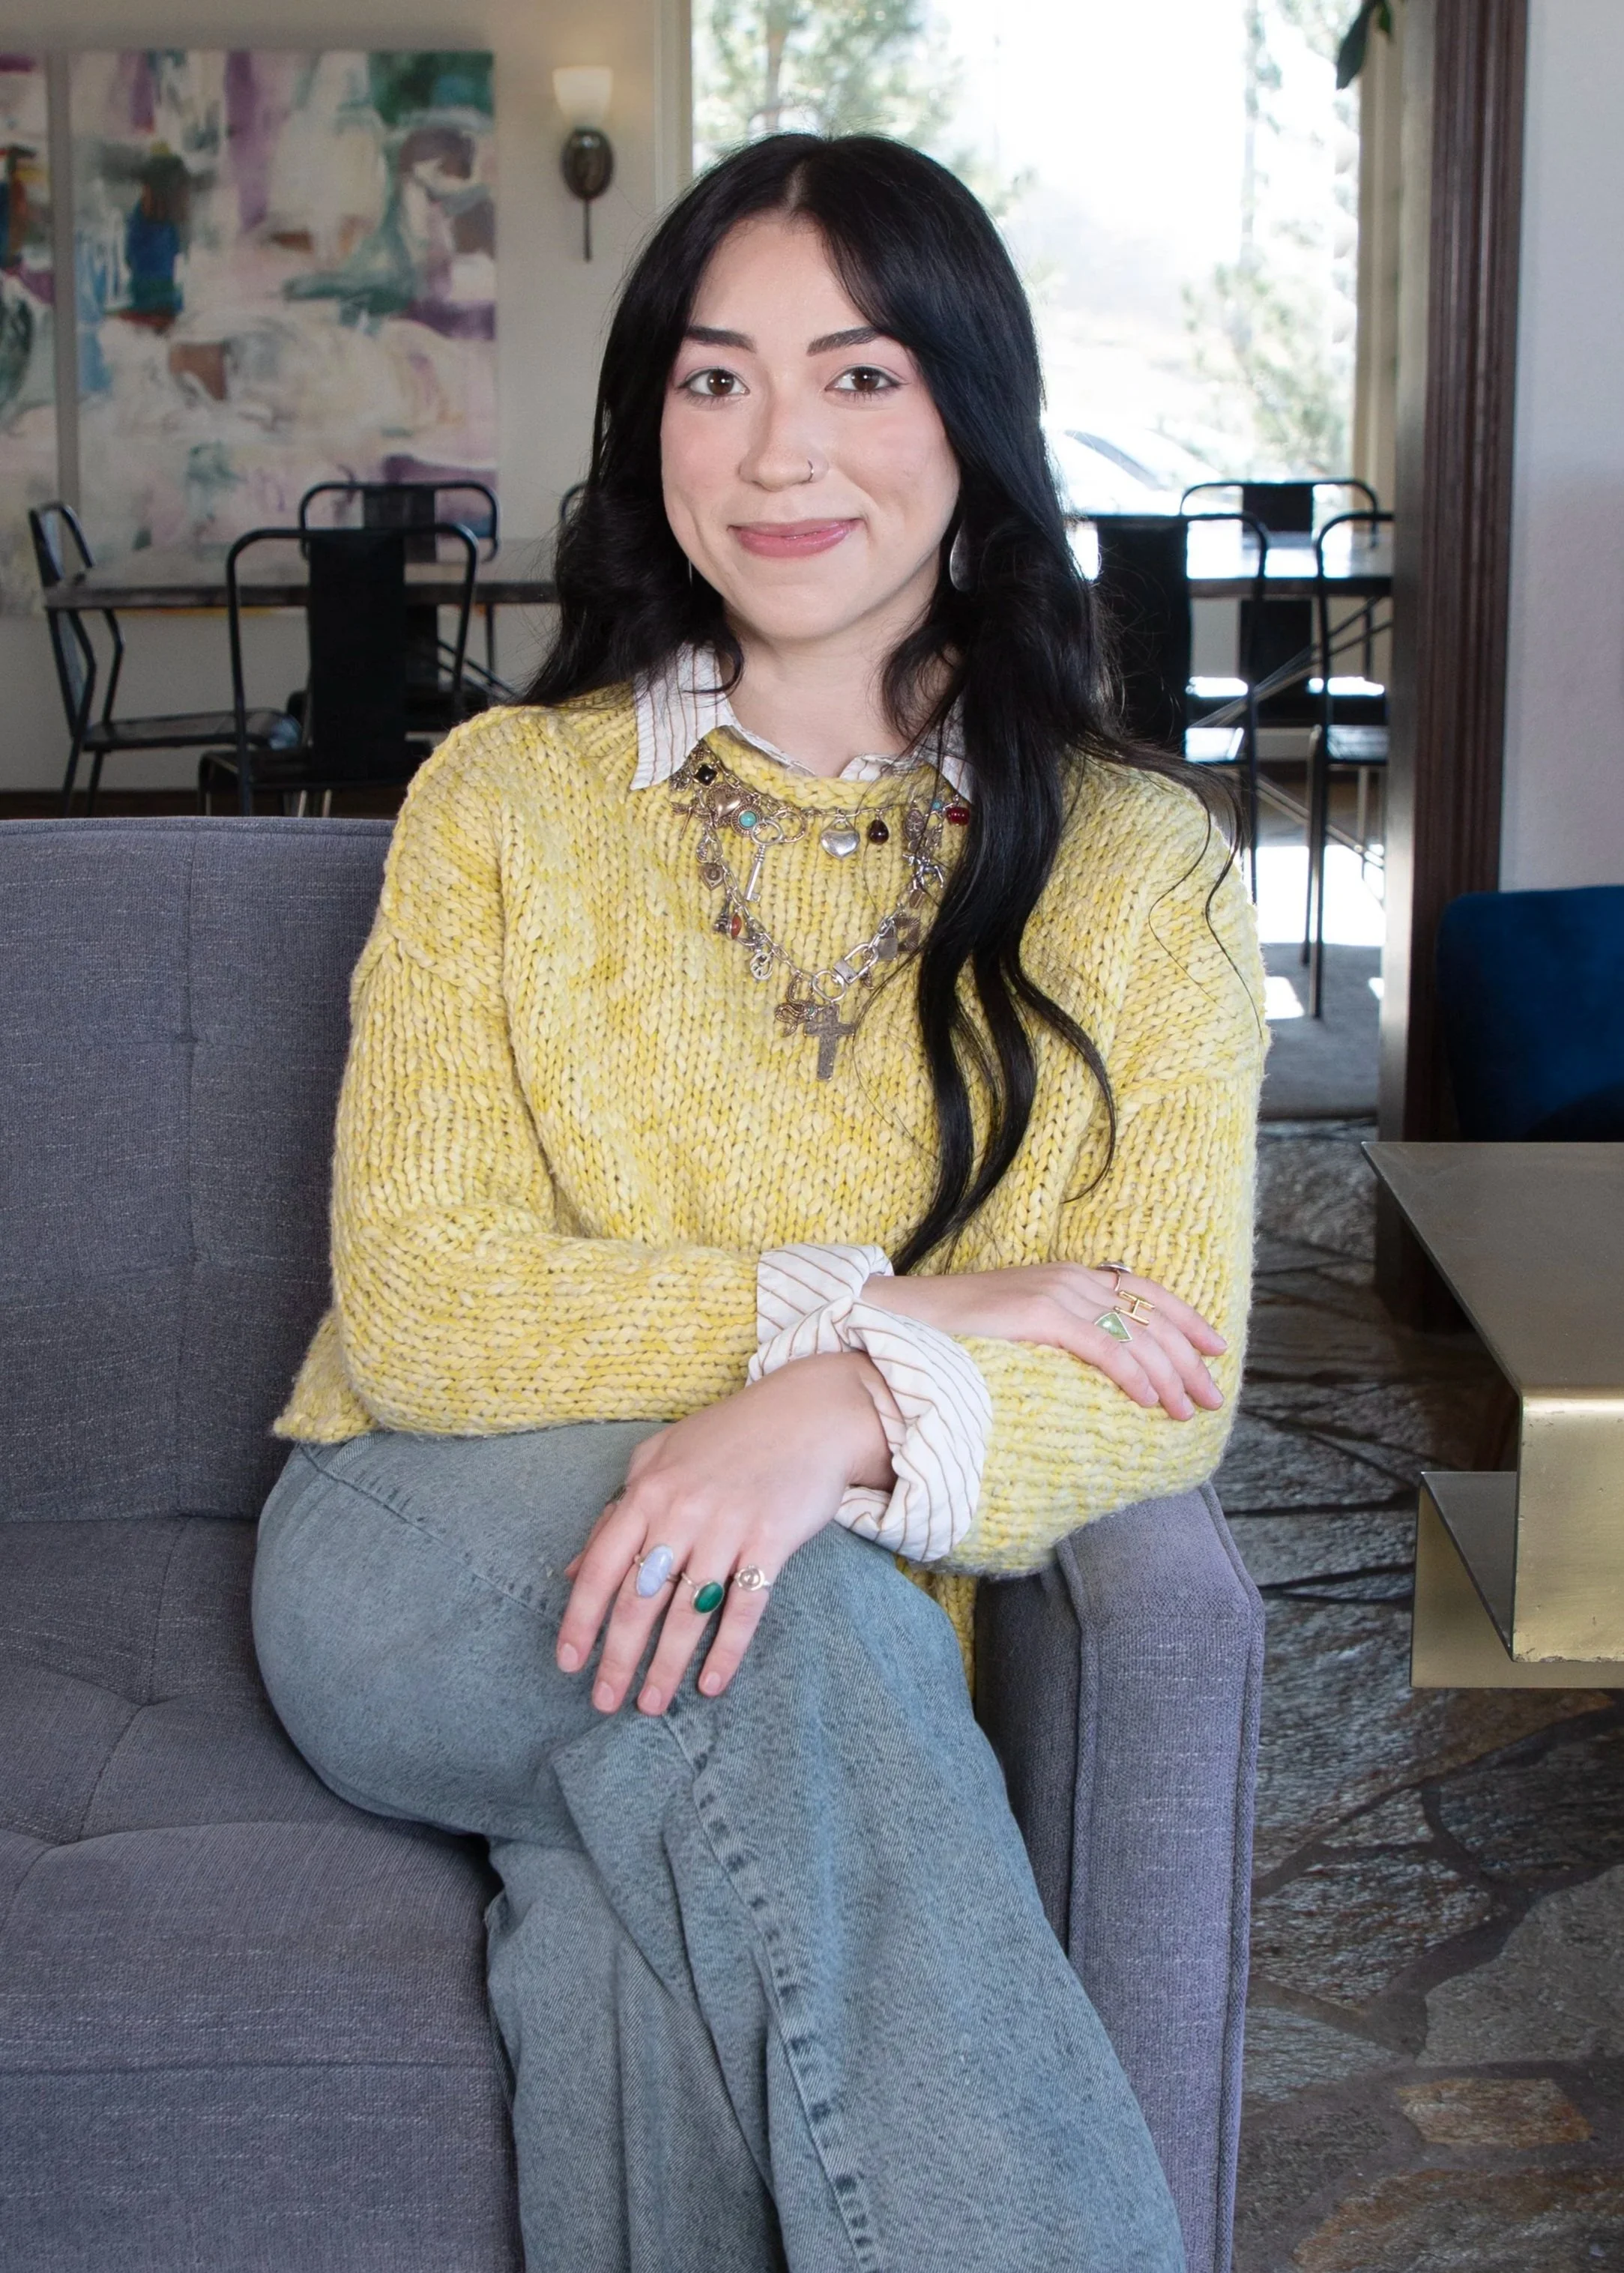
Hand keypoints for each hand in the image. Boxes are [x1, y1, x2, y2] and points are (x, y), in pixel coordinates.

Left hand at [556, 1352, 893, 1716]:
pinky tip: (711, 1683)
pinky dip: (726, 1650)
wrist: (811, 1413)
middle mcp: (682, 1511)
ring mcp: (729, 1526)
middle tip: (603, 1701)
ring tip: (651, 1704)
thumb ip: (616, 1511)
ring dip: (666, 1665)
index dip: (581, 1620)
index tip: (568, 1663)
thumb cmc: (730, 1436)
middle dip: (618, 1658)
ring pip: (687, 1612)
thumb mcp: (660, 1458)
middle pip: (639, 1599)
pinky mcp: (772, 1539)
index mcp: (648, 1490)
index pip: (600, 1567)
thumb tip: (573, 1570)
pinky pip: (745, 1606)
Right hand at [862, 1263, 1225, 1419]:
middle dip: (1188, 1360)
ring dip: (1169, 1375)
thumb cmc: (953, 1332)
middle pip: (1150, 1316)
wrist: (900, 1317)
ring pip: (1134, 1334)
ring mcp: (1054, 1294)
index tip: (1216, 1349)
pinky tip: (1150, 1400)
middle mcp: (1069, 1279)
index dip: (1187, 1320)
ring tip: (1187, 1410)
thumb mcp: (1018, 1324)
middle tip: (1212, 1397)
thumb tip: (1099, 1371)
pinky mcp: (1038, 1316)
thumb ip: (1059, 1336)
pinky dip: (1133, 1374)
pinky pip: (1102, 1347)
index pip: (1145, 1291)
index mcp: (1068, 1276)